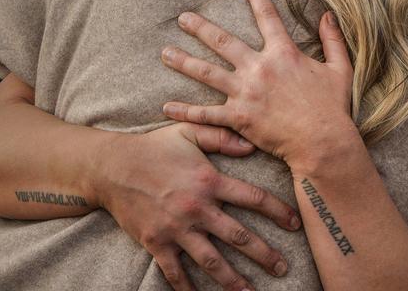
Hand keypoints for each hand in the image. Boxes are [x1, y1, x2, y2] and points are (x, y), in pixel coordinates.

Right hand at [98, 123, 299, 290]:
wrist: (110, 167)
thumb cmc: (154, 147)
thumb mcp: (189, 132)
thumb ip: (222, 136)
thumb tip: (252, 144)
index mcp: (210, 181)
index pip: (253, 198)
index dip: (278, 211)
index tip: (296, 224)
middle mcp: (197, 208)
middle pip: (239, 237)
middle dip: (264, 255)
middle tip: (283, 268)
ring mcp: (176, 229)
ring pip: (212, 261)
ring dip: (233, 280)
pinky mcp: (156, 243)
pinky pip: (175, 271)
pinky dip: (187, 288)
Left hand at [161, 0, 358, 171]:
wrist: (322, 142)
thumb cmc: (333, 107)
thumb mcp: (340, 69)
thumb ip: (333, 40)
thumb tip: (328, 14)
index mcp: (283, 53)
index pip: (267, 16)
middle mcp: (259, 68)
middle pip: (223, 42)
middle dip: (200, 27)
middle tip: (182, 18)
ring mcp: (246, 93)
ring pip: (207, 73)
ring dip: (184, 62)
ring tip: (165, 53)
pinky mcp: (238, 117)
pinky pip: (206, 113)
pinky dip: (185, 110)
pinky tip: (167, 106)